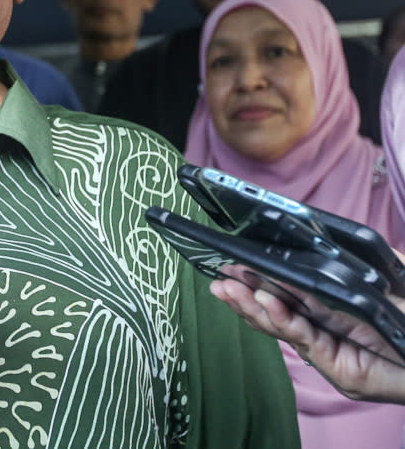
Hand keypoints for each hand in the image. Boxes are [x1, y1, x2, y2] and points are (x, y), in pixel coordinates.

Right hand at [210, 276, 404, 403]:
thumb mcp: (392, 277)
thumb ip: (367, 259)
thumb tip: (337, 235)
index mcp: (332, 308)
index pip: (287, 292)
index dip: (259, 278)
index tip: (232, 262)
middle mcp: (326, 330)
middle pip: (275, 311)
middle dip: (243, 294)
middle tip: (218, 277)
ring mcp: (331, 352)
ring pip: (282, 328)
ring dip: (252, 307)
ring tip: (228, 289)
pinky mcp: (342, 371)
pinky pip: (307, 341)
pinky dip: (283, 321)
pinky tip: (266, 303)